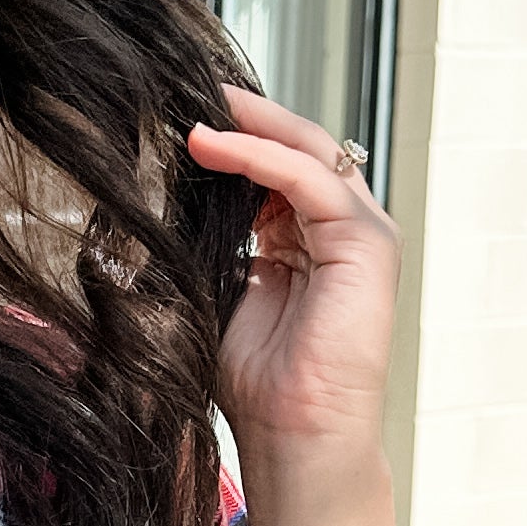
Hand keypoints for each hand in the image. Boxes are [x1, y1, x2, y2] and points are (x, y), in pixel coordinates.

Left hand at [183, 80, 399, 471]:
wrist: (293, 435)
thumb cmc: (257, 383)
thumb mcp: (218, 292)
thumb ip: (208, 245)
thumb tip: (160, 201)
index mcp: (306, 241)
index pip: (273, 169)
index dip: (231, 141)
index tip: (177, 118)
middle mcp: (338, 230)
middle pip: (296, 147)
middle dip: (244, 116)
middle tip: (190, 90)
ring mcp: (359, 233)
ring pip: (306, 151)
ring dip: (247, 127)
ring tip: (192, 112)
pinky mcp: (366, 243)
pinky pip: (309, 179)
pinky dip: (258, 157)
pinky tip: (210, 146)